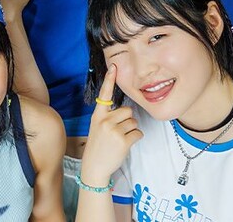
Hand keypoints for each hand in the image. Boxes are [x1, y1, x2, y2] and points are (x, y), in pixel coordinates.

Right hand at [81, 65, 141, 183]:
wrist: (94, 167)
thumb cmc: (98, 147)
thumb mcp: (97, 128)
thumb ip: (108, 117)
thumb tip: (126, 111)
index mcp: (98, 116)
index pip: (104, 95)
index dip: (110, 80)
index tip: (114, 66)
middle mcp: (105, 120)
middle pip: (128, 111)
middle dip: (128, 121)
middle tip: (119, 132)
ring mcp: (114, 130)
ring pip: (134, 122)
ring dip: (131, 130)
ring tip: (120, 139)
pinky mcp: (123, 140)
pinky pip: (138, 133)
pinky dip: (135, 139)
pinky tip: (125, 145)